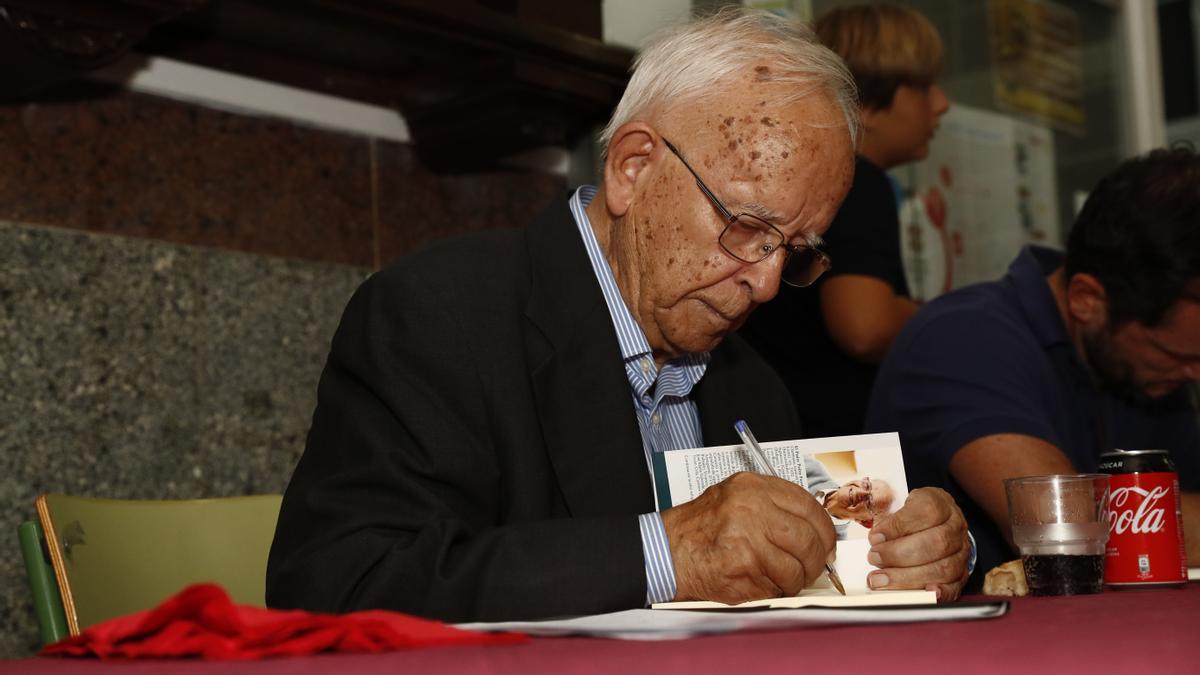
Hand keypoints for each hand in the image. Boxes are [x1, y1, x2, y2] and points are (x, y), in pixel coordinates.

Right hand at [661, 472, 835, 603]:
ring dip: (795, 581)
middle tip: (813, 568)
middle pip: (808, 540)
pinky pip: (775, 587)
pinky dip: (773, 590)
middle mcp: (751, 510)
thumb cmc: (701, 527)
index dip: (825, 530)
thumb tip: (814, 529)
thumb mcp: (736, 498)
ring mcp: (747, 541)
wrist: (666, 550)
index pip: (808, 507)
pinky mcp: (742, 570)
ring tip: (781, 579)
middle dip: (816, 560)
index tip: (826, 543)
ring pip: (796, 569)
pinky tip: (758, 582)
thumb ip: (773, 506)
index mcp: (753, 488)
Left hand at [865, 487, 969, 600]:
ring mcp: (962, 552)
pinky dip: (937, 593)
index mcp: (941, 504)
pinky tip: (920, 593)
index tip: (875, 537)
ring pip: (942, 568)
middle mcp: (956, 528)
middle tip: (874, 559)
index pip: (925, 513)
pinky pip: (953, 587)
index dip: (898, 526)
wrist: (942, 522)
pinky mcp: (961, 575)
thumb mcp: (902, 506)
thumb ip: (891, 520)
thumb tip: (877, 540)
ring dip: (907, 577)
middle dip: (898, 554)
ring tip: (881, 579)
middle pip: (934, 543)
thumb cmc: (916, 515)